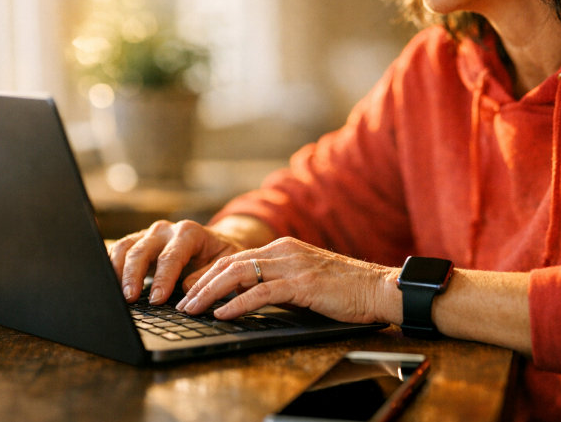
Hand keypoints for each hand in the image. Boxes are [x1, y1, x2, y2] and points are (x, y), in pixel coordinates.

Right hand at [108, 219, 246, 304]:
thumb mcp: (224, 263)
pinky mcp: (137, 241)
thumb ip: (207, 275)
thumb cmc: (218, 254)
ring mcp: (149, 234)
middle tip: (130, 299)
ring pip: (125, 247)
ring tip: (117, 293)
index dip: (163, 278)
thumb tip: (186, 289)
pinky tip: (110, 283)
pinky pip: (118, 250)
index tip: (157, 299)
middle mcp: (165, 230)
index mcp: (188, 232)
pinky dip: (112, 265)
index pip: (171, 256)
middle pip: (142, 250)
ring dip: (118, 270)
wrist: (213, 241)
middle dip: (133, 275)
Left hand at [176, 237, 394, 324]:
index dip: (207, 273)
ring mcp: (292, 264)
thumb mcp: (304, 280)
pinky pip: (261, 291)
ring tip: (192, 308)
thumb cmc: (345, 289)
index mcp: (282, 248)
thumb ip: (277, 283)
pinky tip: (222, 313)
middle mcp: (283, 250)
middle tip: (181, 301)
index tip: (188, 289)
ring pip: (238, 273)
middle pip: (229, 263)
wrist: (379, 288)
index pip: (234, 258)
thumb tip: (247, 298)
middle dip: (200, 283)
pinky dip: (237, 303)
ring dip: (210, 292)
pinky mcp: (302, 283)